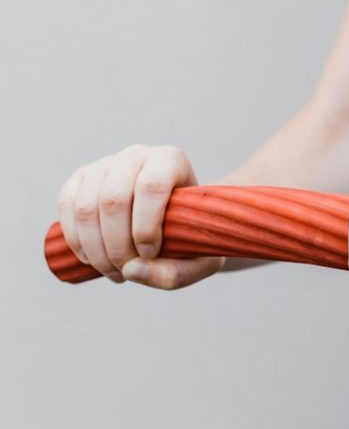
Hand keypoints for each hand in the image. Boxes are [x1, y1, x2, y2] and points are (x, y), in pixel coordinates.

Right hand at [56, 144, 223, 287]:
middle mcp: (137, 155)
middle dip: (117, 246)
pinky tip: (92, 260)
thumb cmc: (192, 239)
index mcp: (171, 161)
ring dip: (95, 249)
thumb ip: (176, 272)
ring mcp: (105, 164)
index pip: (152, 186)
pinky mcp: (81, 178)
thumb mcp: (201, 261)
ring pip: (86, 207)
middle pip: (114, 199)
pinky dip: (76, 239)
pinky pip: (67, 206)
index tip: (150, 254)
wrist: (176, 223)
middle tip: (127, 271)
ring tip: (114, 272)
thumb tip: (130, 270)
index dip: (146, 226)